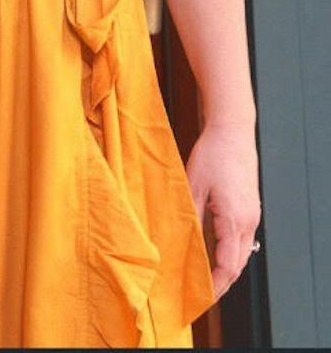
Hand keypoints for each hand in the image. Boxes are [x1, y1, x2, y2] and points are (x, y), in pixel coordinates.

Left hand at [186, 122, 260, 299]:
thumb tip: (179, 243)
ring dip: (225, 270)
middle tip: (200, 296)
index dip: (214, 286)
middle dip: (220, 284)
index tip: (199, 298)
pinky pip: (241, 240)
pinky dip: (229, 254)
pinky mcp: (250, 209)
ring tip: (204, 280)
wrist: (232, 132)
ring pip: (241, 254)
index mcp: (233, 220)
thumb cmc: (211, 155)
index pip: (227, 266)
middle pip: (237, 265)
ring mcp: (252, 216)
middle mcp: (248, 222)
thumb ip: (189, 216)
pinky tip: (213, 255)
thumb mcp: (193, 185)